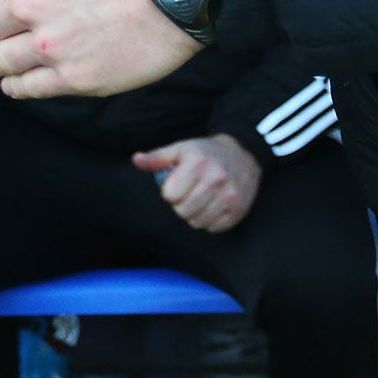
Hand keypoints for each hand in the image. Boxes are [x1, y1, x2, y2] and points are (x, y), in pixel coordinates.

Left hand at [132, 134, 262, 233]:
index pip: (170, 195)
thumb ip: (157, 157)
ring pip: (197, 222)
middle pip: (182, 211)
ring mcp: (229, 195)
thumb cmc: (205, 153)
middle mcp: (216, 179)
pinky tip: (213, 205)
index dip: (170, 191)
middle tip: (190, 192)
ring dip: (195, 214)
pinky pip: (214, 228)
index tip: (178, 183)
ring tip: (201, 199)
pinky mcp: (238, 210)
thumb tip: (136, 160)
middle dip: (181, 204)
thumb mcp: (180, 149)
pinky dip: (210, 221)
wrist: (242, 155)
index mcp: (197, 163)